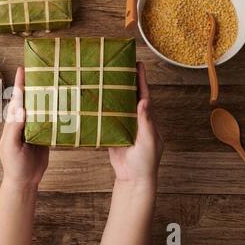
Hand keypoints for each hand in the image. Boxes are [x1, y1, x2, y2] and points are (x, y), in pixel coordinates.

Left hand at [0, 67, 48, 189]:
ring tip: (56, 82)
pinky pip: (51, 121)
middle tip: (43, 70)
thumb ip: (14, 128)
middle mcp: (25, 122)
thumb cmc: (14, 164)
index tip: (23, 69)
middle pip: (30, 100)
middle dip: (34, 85)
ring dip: (47, 97)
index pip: (17, 99)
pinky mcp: (45, 135)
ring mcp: (36, 128)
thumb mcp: (11, 146)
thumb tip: (21, 108)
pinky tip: (63, 104)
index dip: (20, 84)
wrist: (25, 181)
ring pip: (42, 109)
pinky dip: (56, 112)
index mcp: (14, 122)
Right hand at [108, 63, 163, 185]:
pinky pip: (107, 120)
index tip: (138, 65)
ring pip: (118, 106)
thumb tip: (143, 101)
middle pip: (130, 97)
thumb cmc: (146, 162)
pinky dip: (102, 110)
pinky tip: (96, 101)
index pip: (144, 96)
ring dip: (113, 93)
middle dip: (126, 82)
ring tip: (105, 79)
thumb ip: (146, 122)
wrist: (133, 179)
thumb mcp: (148, 141)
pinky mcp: (113, 134)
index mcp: (147, 120)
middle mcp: (135, 120)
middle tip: (119, 66)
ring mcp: (123, 127)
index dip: (141, 80)